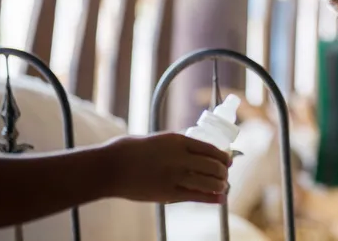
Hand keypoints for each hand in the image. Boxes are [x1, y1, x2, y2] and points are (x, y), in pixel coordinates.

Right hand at [99, 132, 231, 203]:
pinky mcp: (167, 193)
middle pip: (212, 165)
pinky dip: (211, 198)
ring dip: (220, 184)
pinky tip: (220, 198)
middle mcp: (179, 157)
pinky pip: (195, 196)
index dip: (222, 156)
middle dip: (223, 171)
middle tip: (225, 174)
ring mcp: (174, 176)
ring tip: (223, 186)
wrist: (110, 167)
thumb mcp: (158, 140)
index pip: (210, 148)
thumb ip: (178, 145)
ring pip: (208, 181)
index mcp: (178, 140)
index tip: (227, 159)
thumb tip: (196, 150)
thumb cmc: (131, 151)